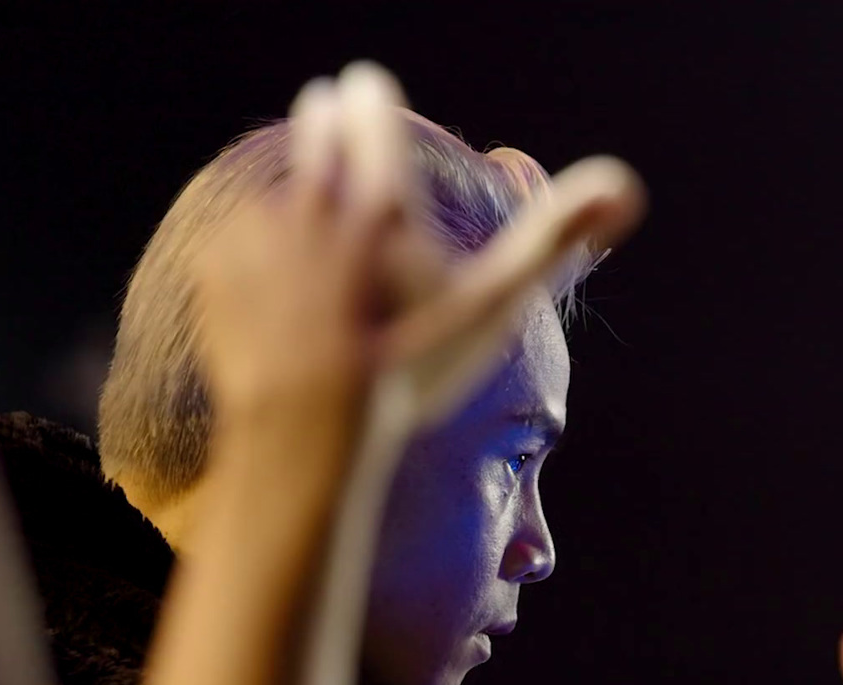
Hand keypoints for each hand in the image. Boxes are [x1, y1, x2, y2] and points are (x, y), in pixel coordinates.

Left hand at [192, 62, 644, 439]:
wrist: (306, 438)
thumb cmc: (411, 372)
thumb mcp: (494, 307)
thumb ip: (557, 237)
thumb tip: (627, 184)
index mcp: (378, 200)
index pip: (366, 110)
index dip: (370, 99)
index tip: (366, 89)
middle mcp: (311, 201)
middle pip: (315, 129)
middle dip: (327, 124)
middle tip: (334, 123)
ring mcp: (255, 231)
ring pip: (278, 185)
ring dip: (296, 193)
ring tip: (318, 231)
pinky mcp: (215, 263)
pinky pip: (238, 232)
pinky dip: (259, 248)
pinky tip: (281, 286)